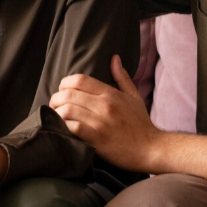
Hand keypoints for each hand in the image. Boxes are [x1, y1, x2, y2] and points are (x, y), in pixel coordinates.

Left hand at [49, 55, 159, 171]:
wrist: (150, 148)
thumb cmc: (141, 124)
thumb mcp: (134, 97)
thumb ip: (122, 77)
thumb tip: (114, 58)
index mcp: (111, 94)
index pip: (80, 80)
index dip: (65, 83)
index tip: (63, 91)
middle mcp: (105, 106)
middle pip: (69, 94)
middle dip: (56, 99)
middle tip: (55, 105)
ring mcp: (101, 123)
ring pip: (68, 110)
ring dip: (58, 113)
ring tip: (57, 117)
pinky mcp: (98, 140)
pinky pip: (74, 128)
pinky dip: (64, 127)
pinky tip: (64, 129)